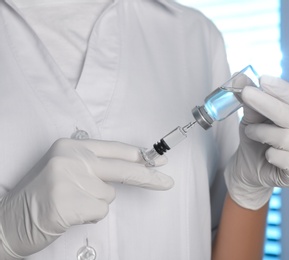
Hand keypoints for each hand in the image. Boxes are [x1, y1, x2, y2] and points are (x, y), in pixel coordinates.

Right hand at [0, 138, 172, 257]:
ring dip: (96, 203)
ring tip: (73, 202)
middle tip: (166, 182)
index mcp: (72, 145)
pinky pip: (99, 211)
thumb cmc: (45, 195)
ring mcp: (68, 179)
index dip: (141, 157)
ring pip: (109, 195)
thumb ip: (97, 166)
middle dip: (147, 177)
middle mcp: (71, 158)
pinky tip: (70, 213)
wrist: (11, 220)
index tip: (160, 162)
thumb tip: (135, 167)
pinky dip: (89, 216)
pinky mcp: (68, 202)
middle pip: (122, 169)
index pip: (116, 149)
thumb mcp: (69, 170)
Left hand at [225, 75, 288, 209]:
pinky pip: (283, 159)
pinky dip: (269, 154)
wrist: (252, 167)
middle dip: (266, 103)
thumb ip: (250, 99)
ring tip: (251, 132)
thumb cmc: (258, 137)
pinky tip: (266, 153)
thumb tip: (240, 78)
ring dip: (260, 132)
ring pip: (284, 137)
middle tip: (246, 93)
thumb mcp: (252, 115)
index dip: (282, 89)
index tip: (262, 79)